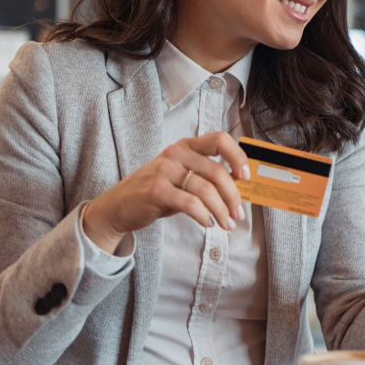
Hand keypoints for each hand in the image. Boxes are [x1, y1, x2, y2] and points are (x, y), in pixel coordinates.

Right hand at [82, 131, 249, 252]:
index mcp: (185, 146)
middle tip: (238, 215)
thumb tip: (240, 189)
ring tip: (226, 224)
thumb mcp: (181, 178)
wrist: (118, 206)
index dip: (238, 156)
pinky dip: (204, 215)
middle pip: (217, 171)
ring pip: (206, 190)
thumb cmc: (157, 192)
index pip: (219, 140)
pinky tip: (208, 223)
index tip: (246, 176)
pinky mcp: (156, 190)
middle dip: (233, 196)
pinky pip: (190, 203)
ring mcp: (164, 170)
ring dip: (221, 211)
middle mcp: (175, 154)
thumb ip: (206, 179)